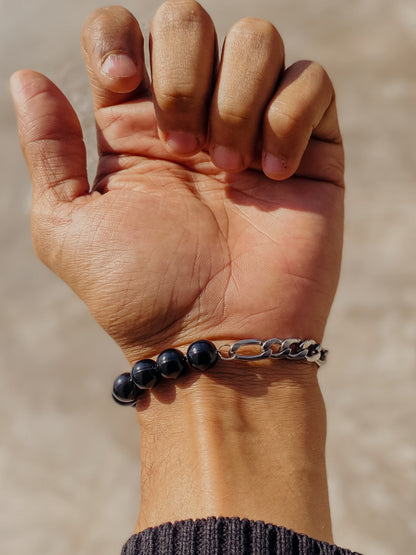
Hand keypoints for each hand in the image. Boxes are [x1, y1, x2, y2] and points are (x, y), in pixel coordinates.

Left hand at [11, 1, 343, 363]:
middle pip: (189, 17)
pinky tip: (274, 177)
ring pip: (256, 39)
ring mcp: (253, 128)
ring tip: (230, 168)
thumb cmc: (141, 293)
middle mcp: (194, 115)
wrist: (216, 339)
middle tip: (183, 149)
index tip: (123, 88)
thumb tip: (27, 78)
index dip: (118, 37)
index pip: (122, 30)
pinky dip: (289, 119)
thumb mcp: (68, 225)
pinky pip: (311, 81)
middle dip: (183, 73)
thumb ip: (47, 148)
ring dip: (236, 98)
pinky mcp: (309, 148)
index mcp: (133, 127)